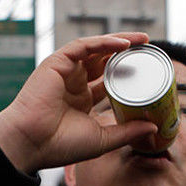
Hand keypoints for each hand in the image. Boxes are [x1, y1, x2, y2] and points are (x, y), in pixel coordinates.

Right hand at [0, 33, 157, 173]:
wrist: (32, 144)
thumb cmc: (60, 145)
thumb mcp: (103, 139)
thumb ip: (127, 132)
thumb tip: (154, 127)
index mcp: (82, 101)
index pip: (108, 81)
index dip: (128, 74)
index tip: (149, 72)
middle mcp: (74, 83)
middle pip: (104, 61)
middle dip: (127, 53)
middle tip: (149, 49)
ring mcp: (65, 72)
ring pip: (96, 49)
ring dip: (120, 41)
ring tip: (142, 40)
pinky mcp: (56, 63)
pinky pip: (83, 45)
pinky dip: (103, 42)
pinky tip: (123, 44)